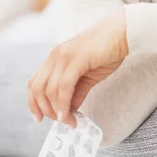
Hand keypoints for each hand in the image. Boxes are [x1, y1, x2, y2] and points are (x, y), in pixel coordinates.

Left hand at [28, 10, 127, 126]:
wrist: (123, 34)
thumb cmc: (108, 52)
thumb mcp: (88, 76)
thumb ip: (76, 92)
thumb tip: (69, 110)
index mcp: (55, 58)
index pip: (34, 83)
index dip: (33, 103)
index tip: (39, 119)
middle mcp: (55, 56)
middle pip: (38, 88)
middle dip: (46, 110)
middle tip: (61, 122)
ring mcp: (64, 56)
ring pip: (50, 89)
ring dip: (57, 111)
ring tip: (70, 122)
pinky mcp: (77, 58)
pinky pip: (64, 86)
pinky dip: (63, 103)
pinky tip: (69, 114)